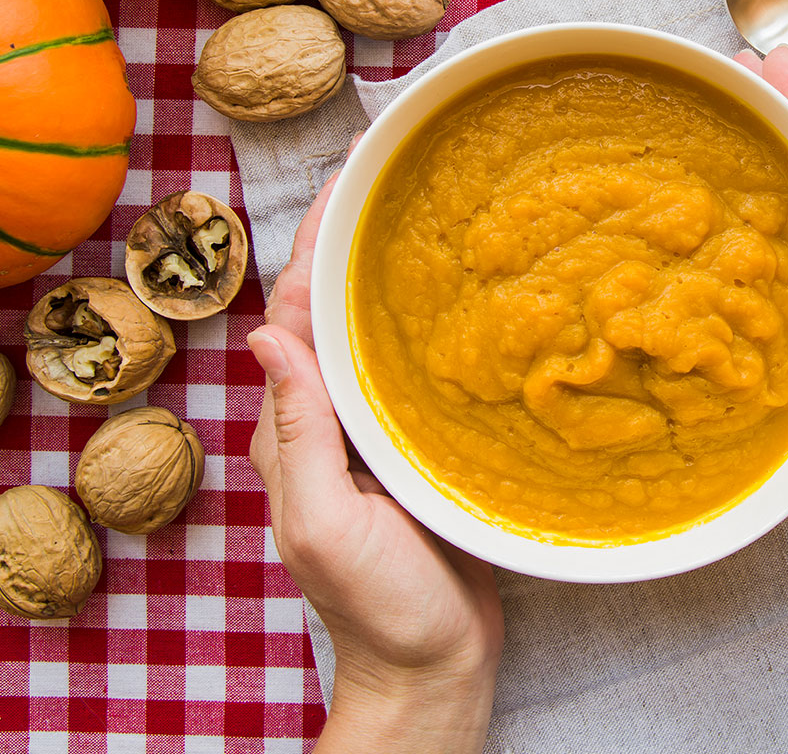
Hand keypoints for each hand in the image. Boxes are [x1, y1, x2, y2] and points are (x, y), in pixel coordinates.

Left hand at [248, 169, 503, 753]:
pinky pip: (412, 368)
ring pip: (373, 334)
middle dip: (349, 245)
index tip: (342, 185)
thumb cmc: (379, 605)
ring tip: (427, 219)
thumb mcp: (327, 523)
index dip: (308, 247)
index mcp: (296, 430)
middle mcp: (329, 419)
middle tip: (392, 180)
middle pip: (331, 311)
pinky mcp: (417, 444)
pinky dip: (424, 323)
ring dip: (387, 276)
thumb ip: (298, 434)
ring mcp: (374, 430)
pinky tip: (462, 299)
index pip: (292, 316)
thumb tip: (265, 336)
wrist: (435, 667)